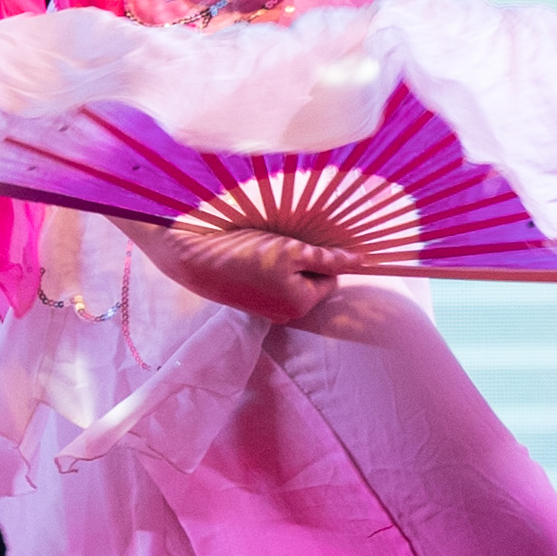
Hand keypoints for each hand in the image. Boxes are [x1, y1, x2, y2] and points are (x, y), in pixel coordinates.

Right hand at [132, 216, 351, 326]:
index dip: (321, 256)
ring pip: (291, 282)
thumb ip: (328, 258)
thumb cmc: (247, 253)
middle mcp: (287, 314)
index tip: (303, 241)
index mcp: (302, 304)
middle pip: (311, 281)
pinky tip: (253, 256)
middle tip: (283, 242)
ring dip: (285, 264)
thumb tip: (359, 261)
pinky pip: (273, 285)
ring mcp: (267, 311)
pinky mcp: (251, 303)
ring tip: (266, 248)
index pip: (331, 277)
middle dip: (303, 261)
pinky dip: (268, 270)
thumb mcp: (293, 250)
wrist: (197, 261)